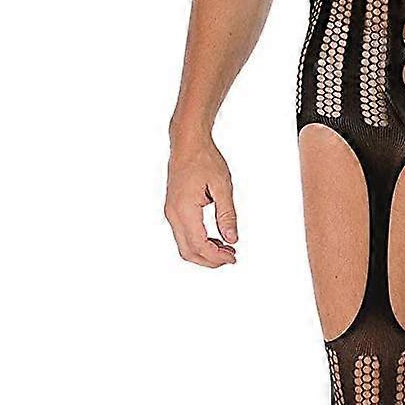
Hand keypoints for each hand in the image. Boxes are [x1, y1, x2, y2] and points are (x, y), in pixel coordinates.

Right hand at [165, 135, 237, 267]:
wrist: (188, 143)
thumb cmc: (203, 159)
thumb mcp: (222, 186)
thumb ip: (227, 215)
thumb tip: (232, 238)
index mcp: (184, 209)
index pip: (199, 244)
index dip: (216, 256)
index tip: (232, 257)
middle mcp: (174, 214)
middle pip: (188, 251)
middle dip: (209, 260)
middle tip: (230, 257)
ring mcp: (171, 212)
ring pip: (184, 245)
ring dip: (204, 252)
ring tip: (226, 249)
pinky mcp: (174, 209)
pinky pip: (183, 234)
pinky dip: (198, 242)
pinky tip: (215, 239)